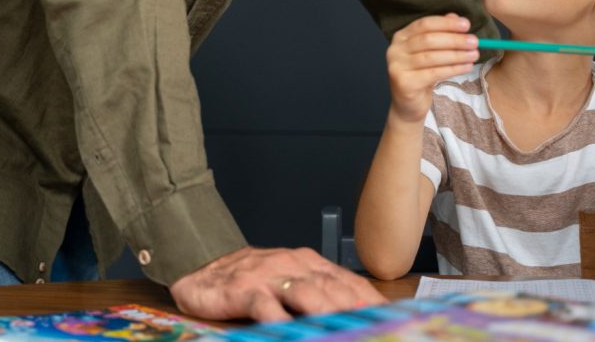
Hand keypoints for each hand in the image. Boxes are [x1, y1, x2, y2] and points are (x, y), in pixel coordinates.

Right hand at [167, 246, 386, 321]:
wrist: (203, 272)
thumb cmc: (250, 282)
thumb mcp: (290, 285)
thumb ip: (320, 295)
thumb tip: (356, 314)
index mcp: (309, 264)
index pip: (348, 282)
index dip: (370, 300)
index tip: (391, 316)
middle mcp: (294, 265)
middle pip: (333, 288)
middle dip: (356, 308)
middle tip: (374, 325)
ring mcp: (269, 276)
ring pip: (306, 293)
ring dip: (328, 311)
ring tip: (343, 327)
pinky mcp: (244, 289)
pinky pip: (266, 305)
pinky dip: (281, 318)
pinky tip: (289, 329)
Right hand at [386, 14, 478, 122]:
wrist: (408, 105)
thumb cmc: (422, 75)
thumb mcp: (431, 52)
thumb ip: (440, 33)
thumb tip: (456, 17)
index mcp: (400, 37)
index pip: (425, 24)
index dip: (446, 24)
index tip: (467, 25)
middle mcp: (395, 49)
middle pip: (429, 40)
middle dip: (454, 40)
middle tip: (475, 42)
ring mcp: (397, 66)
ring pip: (432, 57)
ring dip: (457, 55)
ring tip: (474, 55)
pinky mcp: (404, 83)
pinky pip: (433, 73)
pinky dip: (453, 69)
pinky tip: (466, 67)